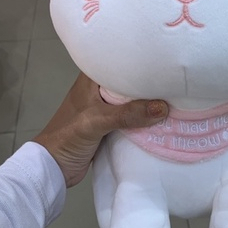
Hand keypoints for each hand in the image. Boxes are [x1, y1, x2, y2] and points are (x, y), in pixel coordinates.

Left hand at [34, 73, 167, 187]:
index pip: (118, 61)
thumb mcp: (97, 120)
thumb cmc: (68, 136)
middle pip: (129, 82)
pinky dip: (144, 119)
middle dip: (148, 82)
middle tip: (173, 78)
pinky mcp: (110, 126)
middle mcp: (100, 90)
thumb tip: (162, 107)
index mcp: (91, 78)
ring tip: (174, 96)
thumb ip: (127, 114)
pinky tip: (162, 118)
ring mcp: (105, 108)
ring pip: (132, 101)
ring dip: (148, 102)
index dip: (139, 60)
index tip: (162, 59)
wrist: (53, 168)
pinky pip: (131, 118)